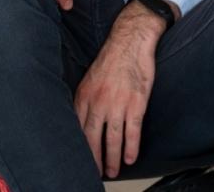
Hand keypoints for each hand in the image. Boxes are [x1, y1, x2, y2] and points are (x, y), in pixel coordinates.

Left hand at [73, 0, 170, 177]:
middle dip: (94, 158)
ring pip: (112, 138)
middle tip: (96, 172)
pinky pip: (132, 131)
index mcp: (84, 95)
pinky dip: (130, 147)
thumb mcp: (89, 79)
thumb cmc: (111, 60)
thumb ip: (85, 100)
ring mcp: (117, 103)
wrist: (130, 41)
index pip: (77, 127)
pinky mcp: (135, 103)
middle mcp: (98, 101)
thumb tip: (80, 121)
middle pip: (92, 137)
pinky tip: (129, 158)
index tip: (79, 159)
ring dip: (112, 158)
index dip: (79, 146)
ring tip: (112, 171)